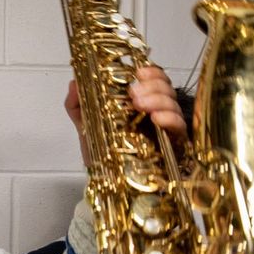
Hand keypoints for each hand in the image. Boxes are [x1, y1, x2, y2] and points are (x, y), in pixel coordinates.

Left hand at [63, 65, 187, 163]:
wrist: (105, 182)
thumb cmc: (99, 151)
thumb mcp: (84, 125)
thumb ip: (77, 103)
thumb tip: (74, 82)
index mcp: (140, 101)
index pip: (155, 79)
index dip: (151, 72)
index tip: (138, 72)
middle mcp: (157, 111)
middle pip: (166, 88)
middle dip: (152, 86)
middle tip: (133, 93)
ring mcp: (166, 127)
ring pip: (174, 104)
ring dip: (158, 100)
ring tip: (140, 105)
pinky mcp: (174, 144)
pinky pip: (179, 127)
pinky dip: (170, 119)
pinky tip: (156, 119)